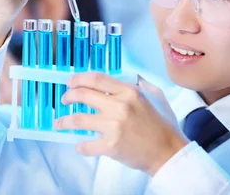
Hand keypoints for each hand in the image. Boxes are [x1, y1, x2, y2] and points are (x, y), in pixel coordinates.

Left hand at [55, 72, 188, 175]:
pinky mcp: (111, 146)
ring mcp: (114, 126)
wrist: (169, 153)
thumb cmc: (164, 126)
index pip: (97, 79)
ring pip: (79, 119)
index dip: (79, 78)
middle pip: (83, 95)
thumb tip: (130, 76)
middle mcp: (120, 106)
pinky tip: (79, 145)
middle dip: (69, 96)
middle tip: (65, 100)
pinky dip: (80, 146)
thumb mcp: (157, 96)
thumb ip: (141, 84)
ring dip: (65, 121)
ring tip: (60, 122)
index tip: (71, 82)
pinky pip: (87, 145)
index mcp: (129, 92)